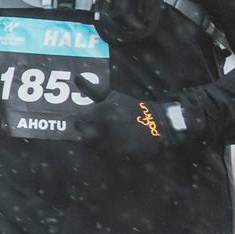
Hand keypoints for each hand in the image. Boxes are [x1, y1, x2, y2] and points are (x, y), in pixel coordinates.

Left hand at [71, 73, 202, 153]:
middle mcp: (104, 126)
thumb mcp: (112, 96)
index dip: (84, 122)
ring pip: (93, 148)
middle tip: (99, 131)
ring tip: (110, 138)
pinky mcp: (120, 155)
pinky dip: (108, 153)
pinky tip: (117, 146)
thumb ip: (91, 89)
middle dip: (89, 134)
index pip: (79, 121)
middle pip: (83, 136)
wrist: (159, 124)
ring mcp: (111, 142)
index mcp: (101, 111)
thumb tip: (75, 76)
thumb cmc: (132, 108)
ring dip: (98, 144)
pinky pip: (105, 157)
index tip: (91, 122)